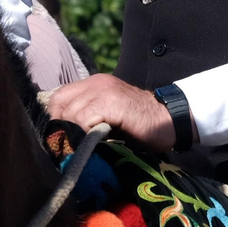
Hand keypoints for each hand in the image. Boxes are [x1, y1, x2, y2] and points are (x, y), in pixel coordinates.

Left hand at [47, 75, 174, 151]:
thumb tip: (63, 136)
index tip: (66, 136)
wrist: (170, 120)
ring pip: (71, 113)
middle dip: (64, 127)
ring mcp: (104, 90)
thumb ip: (88, 118)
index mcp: (94, 84)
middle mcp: (96, 82)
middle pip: (60, 104)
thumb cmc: (140, 125)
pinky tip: (98, 139)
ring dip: (75, 131)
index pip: (58, 98)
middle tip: (74, 143)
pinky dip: (85, 131)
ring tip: (87, 144)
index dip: (58, 119)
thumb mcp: (109, 116)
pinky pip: (84, 117)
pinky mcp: (112, 102)